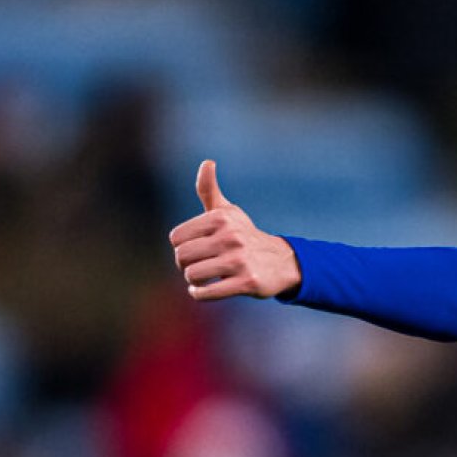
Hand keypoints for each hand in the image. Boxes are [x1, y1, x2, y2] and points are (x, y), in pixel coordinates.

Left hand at [169, 160, 301, 300]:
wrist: (280, 261)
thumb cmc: (244, 235)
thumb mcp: (228, 211)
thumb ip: (210, 189)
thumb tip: (207, 162)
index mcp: (221, 218)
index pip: (176, 238)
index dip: (180, 247)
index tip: (194, 250)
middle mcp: (231, 237)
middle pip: (182, 257)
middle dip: (185, 265)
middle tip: (197, 266)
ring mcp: (240, 261)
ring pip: (193, 275)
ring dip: (194, 281)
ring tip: (203, 278)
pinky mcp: (247, 282)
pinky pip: (208, 293)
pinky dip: (200, 294)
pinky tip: (204, 290)